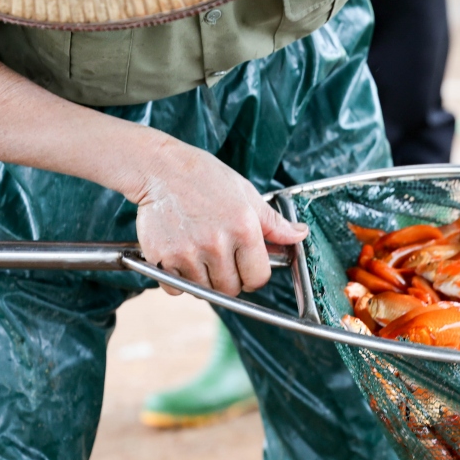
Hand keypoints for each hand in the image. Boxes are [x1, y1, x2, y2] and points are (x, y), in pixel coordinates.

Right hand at [132, 137, 307, 295]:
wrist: (159, 168)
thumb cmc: (205, 178)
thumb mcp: (246, 194)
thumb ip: (273, 223)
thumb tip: (300, 236)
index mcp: (244, 229)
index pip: (258, 278)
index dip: (253, 275)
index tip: (245, 266)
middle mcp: (217, 244)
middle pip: (231, 289)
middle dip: (229, 279)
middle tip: (219, 258)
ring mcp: (188, 252)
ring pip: (203, 291)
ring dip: (203, 281)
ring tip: (198, 254)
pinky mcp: (161, 257)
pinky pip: (176, 289)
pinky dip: (177, 281)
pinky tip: (179, 258)